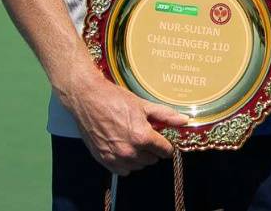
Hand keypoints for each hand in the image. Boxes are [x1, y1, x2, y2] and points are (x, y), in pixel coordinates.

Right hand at [61, 72, 189, 175]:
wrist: (88, 99)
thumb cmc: (114, 99)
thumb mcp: (143, 105)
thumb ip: (165, 115)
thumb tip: (183, 121)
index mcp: (142, 137)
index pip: (164, 151)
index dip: (166, 144)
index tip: (164, 139)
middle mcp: (129, 151)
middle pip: (152, 160)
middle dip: (152, 149)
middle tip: (145, 135)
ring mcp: (115, 157)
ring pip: (138, 166)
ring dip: (139, 156)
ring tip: (133, 139)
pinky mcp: (104, 160)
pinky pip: (122, 171)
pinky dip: (125, 163)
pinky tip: (123, 148)